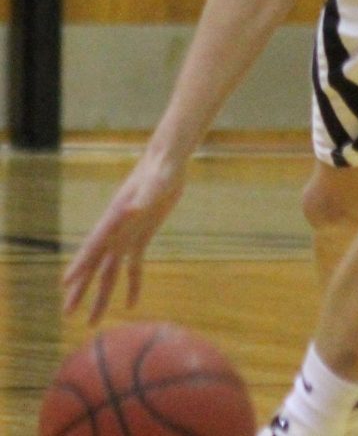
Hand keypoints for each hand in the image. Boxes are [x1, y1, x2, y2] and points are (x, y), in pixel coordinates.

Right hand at [62, 152, 185, 323]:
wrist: (167, 162)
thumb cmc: (159, 171)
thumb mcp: (154, 185)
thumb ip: (143, 199)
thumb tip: (131, 209)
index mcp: (114, 218)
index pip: (94, 244)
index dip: (80, 264)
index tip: (65, 283)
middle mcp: (116, 230)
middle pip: (95, 264)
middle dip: (81, 288)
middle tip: (67, 313)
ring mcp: (128, 234)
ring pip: (110, 271)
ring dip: (102, 295)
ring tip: (93, 322)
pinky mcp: (142, 235)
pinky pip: (134, 265)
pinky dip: (132, 283)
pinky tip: (132, 303)